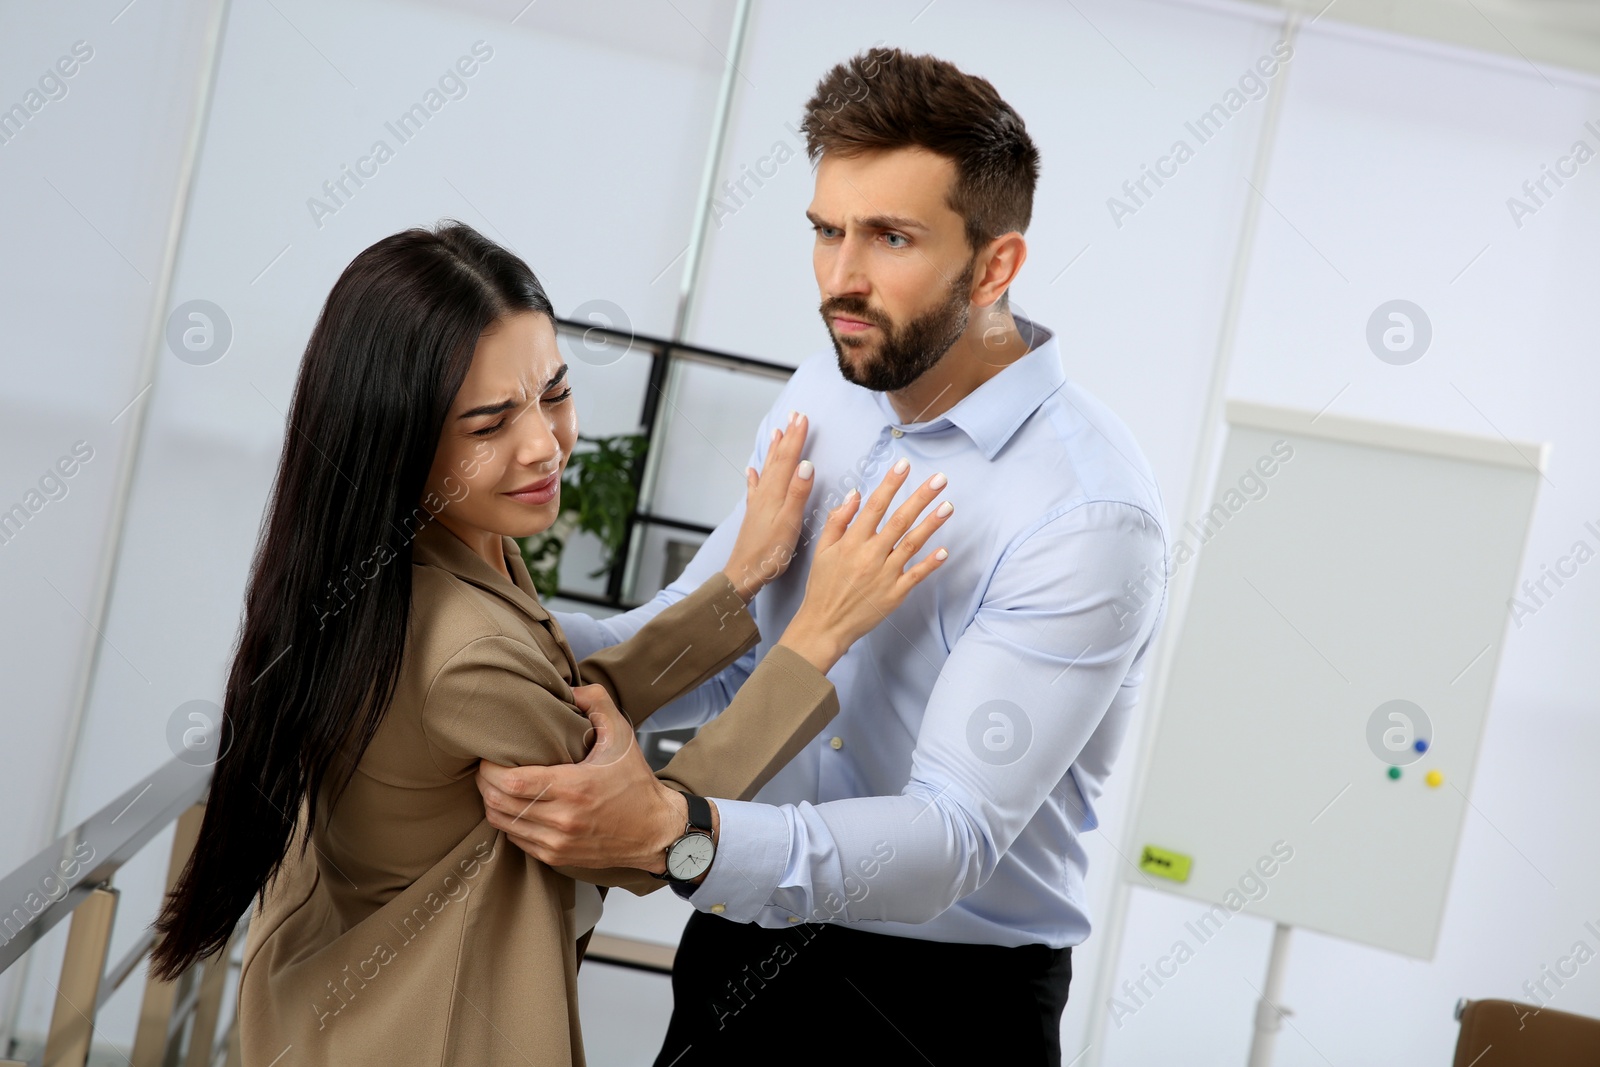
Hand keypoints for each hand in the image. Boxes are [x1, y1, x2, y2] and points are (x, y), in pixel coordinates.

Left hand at [477, 684, 691, 873]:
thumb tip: (570, 689)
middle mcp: (563, 819)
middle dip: (485, 783)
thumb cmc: (636, 783)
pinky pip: (516, 839)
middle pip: (499, 803)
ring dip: (492, 803)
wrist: (655, 831)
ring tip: (496, 785)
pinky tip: (514, 806)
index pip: (512, 781)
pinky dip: (508, 821)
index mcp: (574, 787)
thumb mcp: (622, 735)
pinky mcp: (557, 856)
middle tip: (487, 768)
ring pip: (503, 823)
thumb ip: (597, 702)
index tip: (491, 756)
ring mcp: (558, 842)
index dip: (491, 768)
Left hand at [721, 412, 814, 602]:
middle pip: (777, 459)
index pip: (788, 459)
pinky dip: (754, 476)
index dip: (797, 438)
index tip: (804, 418)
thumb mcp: (789, 523)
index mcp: (776, 494)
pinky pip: (755, 488)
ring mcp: (758, 504)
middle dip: (787, 437)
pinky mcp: (754, 515)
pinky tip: (751, 470)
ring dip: (773, 450)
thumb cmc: (769, 553)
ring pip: (767, 469)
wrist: (745, 573)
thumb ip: (798, 493)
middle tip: (794, 415)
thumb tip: (806, 464)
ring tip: (776, 432)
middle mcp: (765, 494)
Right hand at [778, 460, 952, 673]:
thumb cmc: (822, 586)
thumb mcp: (822, 549)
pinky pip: (916, 575)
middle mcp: (870, 555)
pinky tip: (944, 550)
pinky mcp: (895, 594)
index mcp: (852, 542)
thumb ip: (838, 520)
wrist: (824, 624)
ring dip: (931, 524)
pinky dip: (930, 563)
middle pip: (899, 520)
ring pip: (912, 544)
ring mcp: (885, 575)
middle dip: (921, 497)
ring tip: (948, 506)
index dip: (891, 484)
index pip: (875, 506)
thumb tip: (856, 494)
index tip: (904, 465)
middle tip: (939, 479)